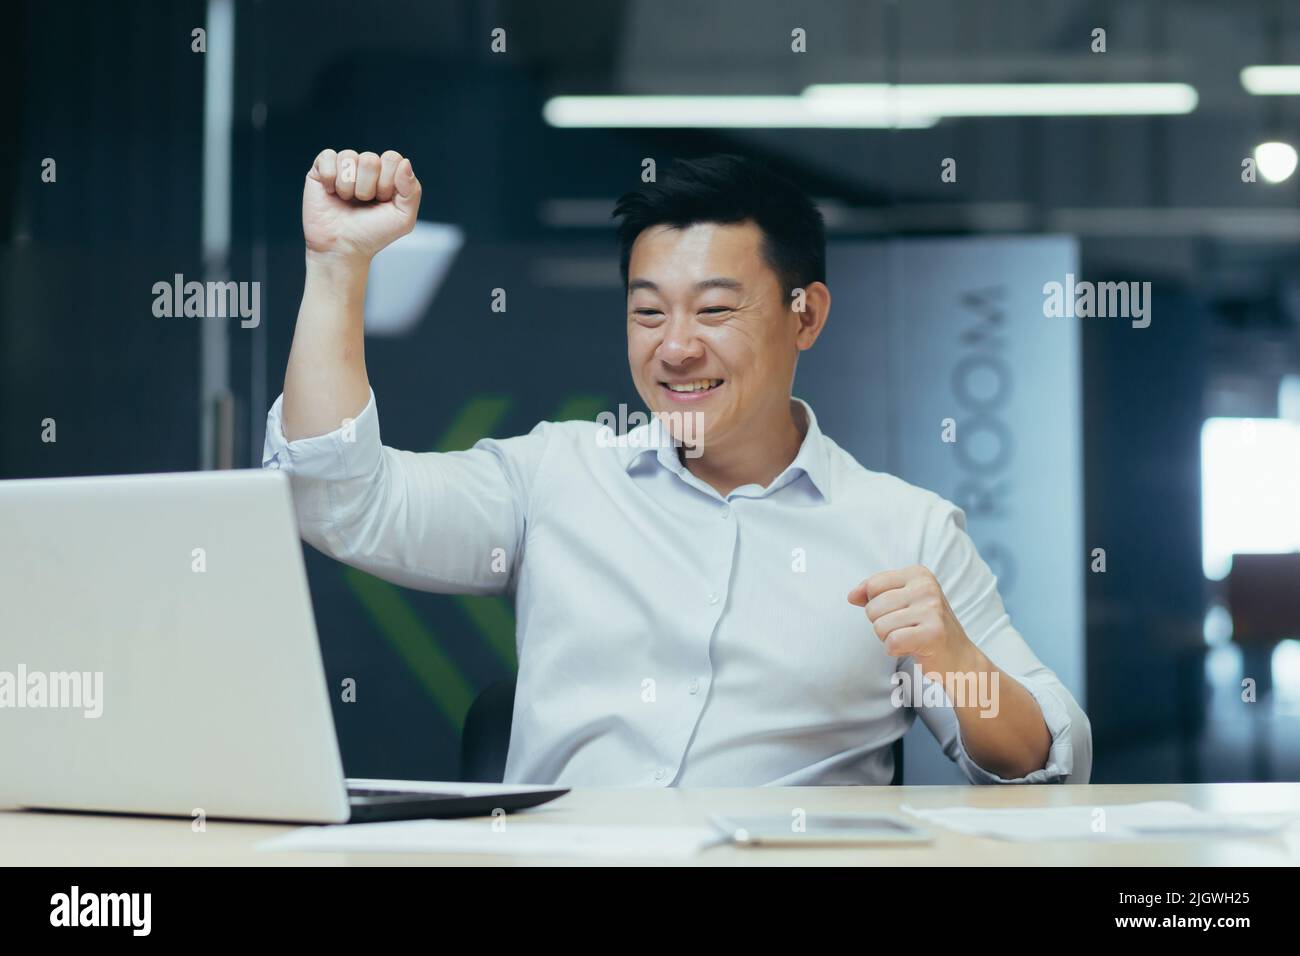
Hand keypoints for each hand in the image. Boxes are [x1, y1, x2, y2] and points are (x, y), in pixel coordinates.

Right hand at [302, 148, 421, 262]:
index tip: (382, 201)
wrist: (342, 248)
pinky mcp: (321, 169)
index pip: (392, 158)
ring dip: (348, 186)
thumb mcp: (403, 218)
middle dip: (367, 188)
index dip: (387, 182)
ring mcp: (344, 167)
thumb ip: (412, 191)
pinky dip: (330, 178)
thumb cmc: (372, 234)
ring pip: (349, 157)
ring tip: (346, 200)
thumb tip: (405, 162)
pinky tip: (331, 193)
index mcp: (387, 174)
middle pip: (370, 159)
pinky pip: (328, 156)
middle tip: (363, 203)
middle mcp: (366, 168)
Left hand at [848, 565, 972, 667]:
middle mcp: (926, 587)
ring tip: (912, 637)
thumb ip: (874, 594)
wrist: (959, 658)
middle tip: (907, 629)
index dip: (876, 605)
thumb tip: (851, 596)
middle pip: (873, 608)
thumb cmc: (924, 627)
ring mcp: (932, 609)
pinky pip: (891, 642)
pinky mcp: (933, 633)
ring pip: (879, 627)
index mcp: (919, 574)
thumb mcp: (901, 602)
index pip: (873, 585)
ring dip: (890, 638)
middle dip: (882, 624)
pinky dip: (896, 650)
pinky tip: (914, 648)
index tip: (899, 612)